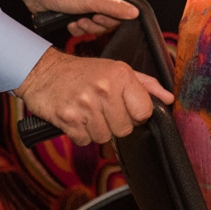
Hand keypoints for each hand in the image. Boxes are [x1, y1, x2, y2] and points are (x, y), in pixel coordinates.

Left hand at [14, 0, 141, 37]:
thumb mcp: (92, 0)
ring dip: (91, 27)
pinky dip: (81, 28)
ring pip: (104, 23)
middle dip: (106, 20)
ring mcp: (93, 3)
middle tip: (95, 17)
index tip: (125, 11)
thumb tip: (135, 12)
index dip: (135, 0)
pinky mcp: (82, 13)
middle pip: (120, 12)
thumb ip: (115, 7)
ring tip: (80, 20)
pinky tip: (72, 23)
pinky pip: (90, 27)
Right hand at [14, 47, 173, 145]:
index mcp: (121, 76)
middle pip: (125, 129)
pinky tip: (76, 118)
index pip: (145, 112)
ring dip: (96, 129)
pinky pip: (84, 140)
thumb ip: (145, 85)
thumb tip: (168, 99)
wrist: (42, 71)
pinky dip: (80, 134)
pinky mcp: (68, 118)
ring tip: (88, 112)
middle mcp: (105, 89)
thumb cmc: (82, 72)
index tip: (125, 108)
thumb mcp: (117, 69)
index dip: (136, 114)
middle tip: (102, 109)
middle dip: (115, 123)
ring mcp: (85, 105)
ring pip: (104, 137)